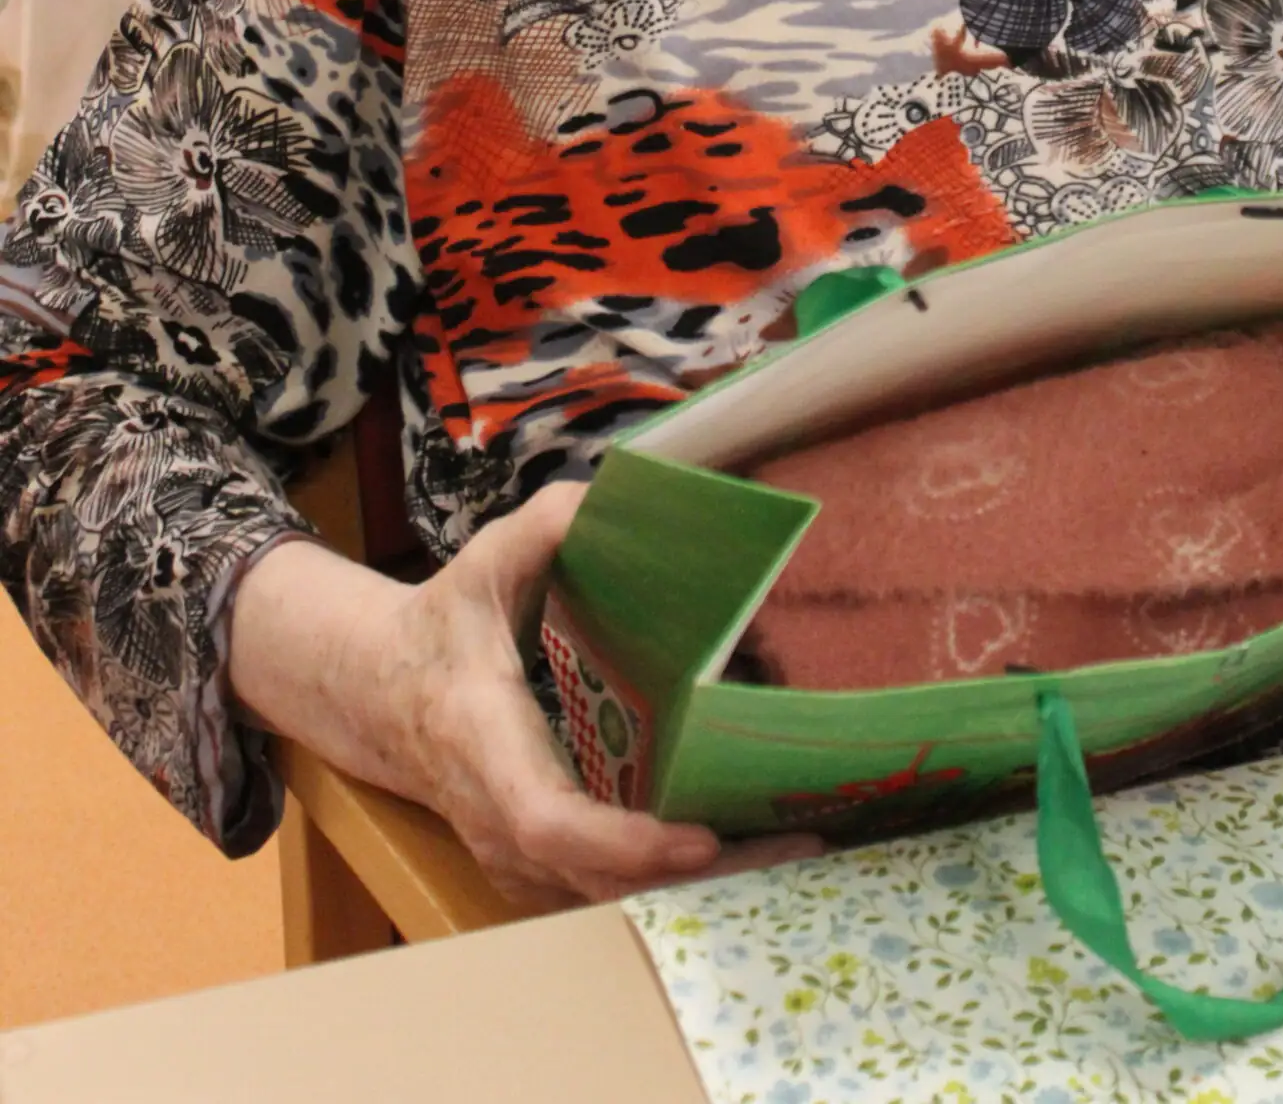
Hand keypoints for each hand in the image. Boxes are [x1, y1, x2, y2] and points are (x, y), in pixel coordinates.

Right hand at [231, 482, 819, 907]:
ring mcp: (514, 854)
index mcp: (484, 739)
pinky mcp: (537, 867)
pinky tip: (749, 848)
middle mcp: (497, 816)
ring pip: (609, 897)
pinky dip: (675, 882)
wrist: (379, 696)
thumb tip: (614, 492)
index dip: (622, 842)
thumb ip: (546, 522)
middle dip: (697, 876)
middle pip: (598, 879)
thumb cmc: (445, 624)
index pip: (546, 819)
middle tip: (796, 844)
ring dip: (701, 886)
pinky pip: (607, 890)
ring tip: (794, 847)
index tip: (698, 837)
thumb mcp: (486, 559)